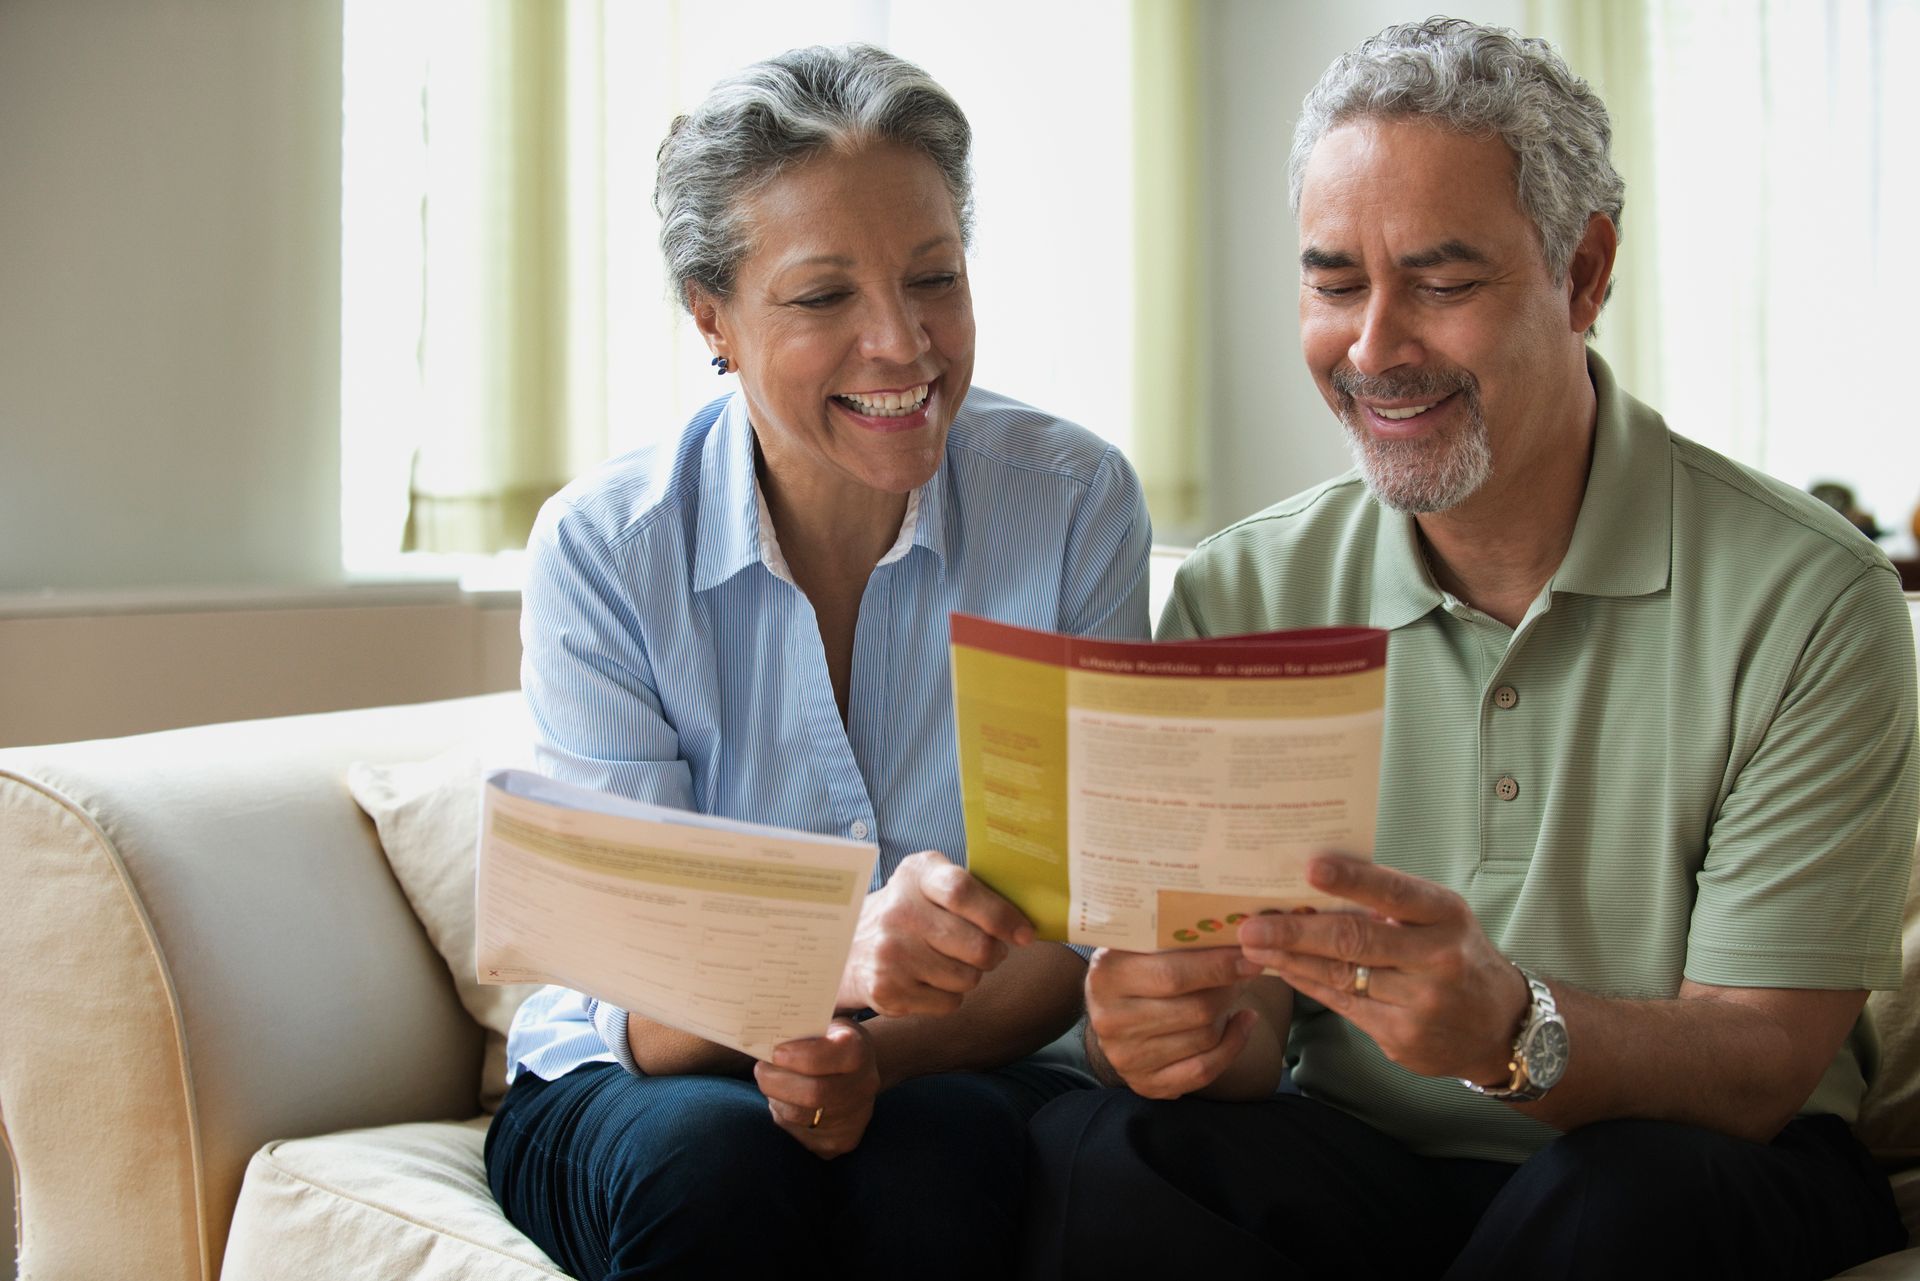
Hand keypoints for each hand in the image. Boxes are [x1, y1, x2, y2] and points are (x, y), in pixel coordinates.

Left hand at [755, 1019, 880, 1159]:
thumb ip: (800, 1027)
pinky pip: (800, 1134)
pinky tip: (788, 1102)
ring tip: (773, 1084)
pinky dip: (785, 1116)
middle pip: (813, 1093)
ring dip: (777, 1099)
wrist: (857, 1073)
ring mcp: (854, 1118)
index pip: (831, 1055)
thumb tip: (764, 1036)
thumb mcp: (823, 1023)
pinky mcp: (840, 1142)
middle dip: (776, 1082)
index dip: (799, 1056)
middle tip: (761, 1070)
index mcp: (859, 1051)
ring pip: (799, 1117)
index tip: (776, 1052)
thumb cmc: (830, 1041)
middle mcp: (862, 1087)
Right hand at [837, 850, 1033, 1017]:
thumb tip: (1027, 925)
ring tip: (948, 961)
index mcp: (916, 875)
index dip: (1001, 915)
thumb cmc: (911, 911)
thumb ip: (975, 891)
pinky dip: (949, 996)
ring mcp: (890, 953)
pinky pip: (949, 1002)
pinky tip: (929, 980)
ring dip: (969, 975)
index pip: (962, 891)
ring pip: (968, 979)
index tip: (1024, 934)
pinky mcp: (887, 990)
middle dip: (994, 953)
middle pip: (977, 946)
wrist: (848, 946)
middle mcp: (898, 911)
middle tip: (988, 951)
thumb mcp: (931, 883)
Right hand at [1084, 946, 1262, 1098]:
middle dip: (1229, 990)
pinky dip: (1232, 1046)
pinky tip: (1241, 1023)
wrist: (1111, 1011)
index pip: (1173, 975)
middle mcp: (1110, 1020)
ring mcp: (1126, 1056)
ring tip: (1235, 992)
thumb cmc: (1136, 966)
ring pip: (1204, 1039)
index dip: (1218, 967)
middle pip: (1196, 1010)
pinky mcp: (1145, 1083)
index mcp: (1107, 975)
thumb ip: (1176, 938)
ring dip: (1229, 1014)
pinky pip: (1203, 1071)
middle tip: (1246, 971)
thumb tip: (1236, 931)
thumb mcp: (1141, 944)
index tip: (1250, 956)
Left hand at [1236, 854, 1527, 1082]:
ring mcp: (1420, 1002)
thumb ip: (1388, 903)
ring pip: (1340, 976)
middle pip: (1355, 941)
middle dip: (1296, 932)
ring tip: (1252, 944)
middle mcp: (1437, 958)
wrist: (1500, 1025)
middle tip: (1251, 924)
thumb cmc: (1455, 954)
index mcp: (1446, 915)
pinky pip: (1342, 1004)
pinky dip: (1307, 983)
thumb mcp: (1439, 918)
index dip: (1351, 879)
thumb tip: (1313, 881)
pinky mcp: (1401, 1037)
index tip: (1310, 866)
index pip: (1394, 892)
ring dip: (1289, 959)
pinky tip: (1281, 968)